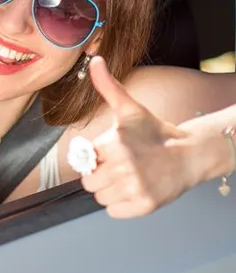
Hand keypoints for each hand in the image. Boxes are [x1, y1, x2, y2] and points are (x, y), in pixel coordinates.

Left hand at [78, 57, 194, 217]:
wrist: (189, 154)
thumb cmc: (154, 132)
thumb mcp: (130, 108)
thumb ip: (107, 87)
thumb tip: (94, 60)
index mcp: (114, 144)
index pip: (83, 161)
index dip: (94, 157)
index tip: (112, 153)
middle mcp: (124, 167)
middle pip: (88, 182)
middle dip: (100, 174)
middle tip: (120, 166)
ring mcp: (135, 188)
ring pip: (99, 197)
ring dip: (109, 190)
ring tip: (128, 177)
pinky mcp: (144, 206)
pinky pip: (113, 211)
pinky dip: (121, 205)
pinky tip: (134, 189)